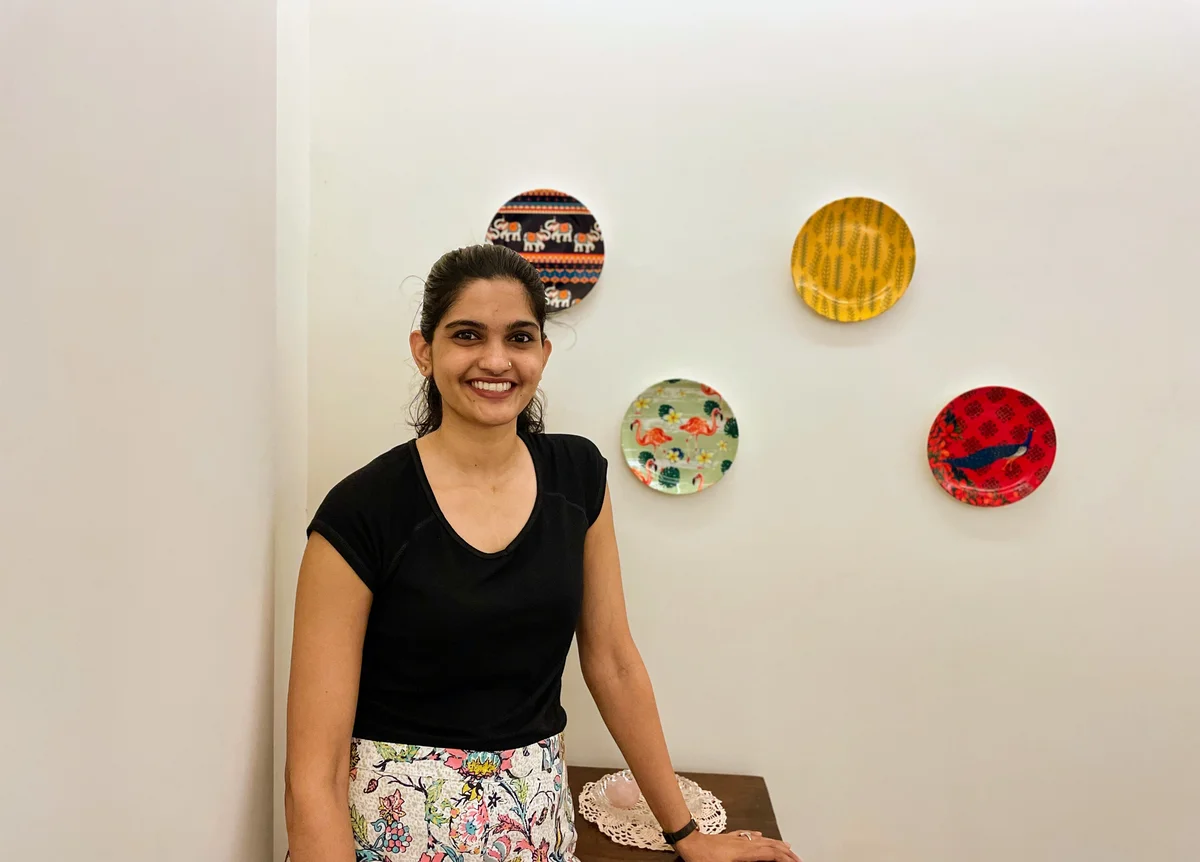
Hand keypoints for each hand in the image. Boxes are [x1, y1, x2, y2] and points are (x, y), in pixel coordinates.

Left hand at [674, 829, 801, 861]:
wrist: (688, 841)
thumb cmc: (701, 857)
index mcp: (743, 852)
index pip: (770, 854)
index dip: (784, 858)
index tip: (795, 861)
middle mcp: (743, 843)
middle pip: (769, 845)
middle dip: (785, 851)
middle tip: (797, 857)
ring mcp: (736, 839)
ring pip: (761, 839)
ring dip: (775, 843)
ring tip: (786, 846)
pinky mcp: (729, 838)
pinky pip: (748, 836)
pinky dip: (758, 837)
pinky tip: (760, 835)